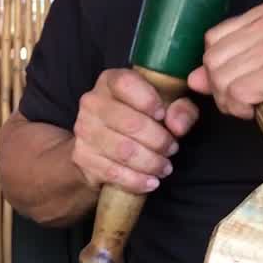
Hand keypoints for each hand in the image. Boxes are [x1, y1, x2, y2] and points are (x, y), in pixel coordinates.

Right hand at [71, 68, 199, 193]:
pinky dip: (136, 180)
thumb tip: (177, 125)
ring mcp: (84, 130)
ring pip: (123, 151)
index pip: (126, 84)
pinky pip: (113, 172)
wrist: (101, 143)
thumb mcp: (166, 106)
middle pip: (130, 123)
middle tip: (172, 149)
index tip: (163, 116)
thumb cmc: (139, 118)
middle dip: (158, 140)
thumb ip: (181, 108)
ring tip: (164, 167)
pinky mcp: (82, 156)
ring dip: (150, 163)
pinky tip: (150, 181)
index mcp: (110, 81)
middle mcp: (92, 102)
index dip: (148, 100)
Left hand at [187, 3, 262, 130]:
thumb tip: (192, 78)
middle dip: (221, 89)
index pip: (213, 40)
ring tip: (256, 105)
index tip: (238, 84)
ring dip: (231, 102)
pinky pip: (236, 93)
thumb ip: (231, 65)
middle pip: (212, 60)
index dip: (218, 69)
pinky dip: (242, 109)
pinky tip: (261, 110)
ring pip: (220, 78)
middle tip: (245, 102)